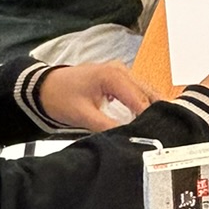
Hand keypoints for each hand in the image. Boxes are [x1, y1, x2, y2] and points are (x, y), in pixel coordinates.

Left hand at [38, 60, 158, 132]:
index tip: (156, 136)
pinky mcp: (119, 78)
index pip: (140, 101)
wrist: (44, 87)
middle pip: (148, 94)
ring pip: (145, 92)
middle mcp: (121, 70)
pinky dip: (143, 104)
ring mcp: (121, 72)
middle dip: (155, 113)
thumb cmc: (60, 97)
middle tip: (164, 134)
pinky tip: (147, 119)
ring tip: (158, 129)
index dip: (149, 119)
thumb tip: (128, 138)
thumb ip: (107, 127)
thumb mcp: (83, 116)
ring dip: (151, 109)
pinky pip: (138, 91)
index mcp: (113, 76)